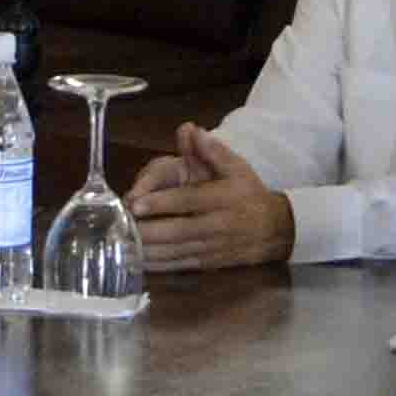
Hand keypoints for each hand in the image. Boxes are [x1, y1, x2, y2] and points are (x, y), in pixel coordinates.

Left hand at [125, 126, 293, 273]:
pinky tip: (138, 262)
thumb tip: (191, 129)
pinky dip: (158, 266)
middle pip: (178, 231)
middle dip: (147, 230)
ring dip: (148, 251)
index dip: (161, 203)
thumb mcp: (237, 167)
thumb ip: (211, 150)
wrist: (274, 230)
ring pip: (175, 251)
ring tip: (122, 245)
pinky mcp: (207, 263)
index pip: (188, 200)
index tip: (136, 203)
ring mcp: (211, 247)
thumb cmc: (249, 194)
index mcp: (221, 199)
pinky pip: (179, 266)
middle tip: (120, 227)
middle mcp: (216, 225)